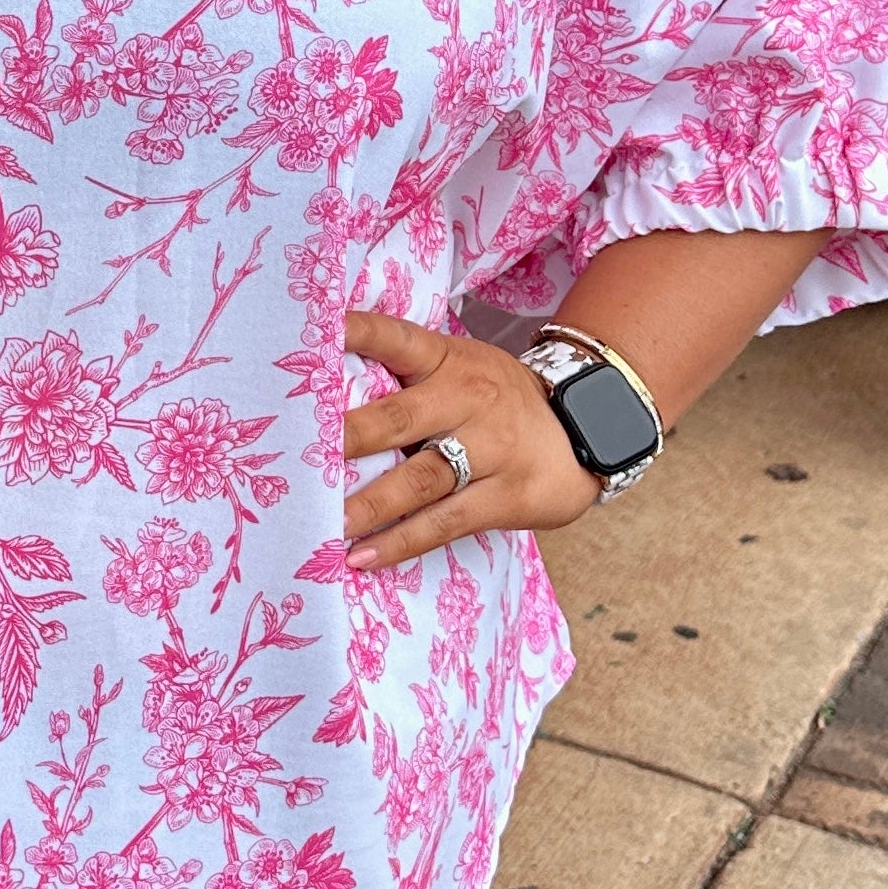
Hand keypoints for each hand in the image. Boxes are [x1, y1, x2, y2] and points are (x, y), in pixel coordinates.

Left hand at [339, 309, 600, 570]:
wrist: (589, 429)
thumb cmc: (498, 399)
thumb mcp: (462, 367)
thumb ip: (408, 376)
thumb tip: (324, 390)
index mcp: (448, 359)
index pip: (395, 338)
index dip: (355, 332)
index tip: (315, 333)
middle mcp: (468, 398)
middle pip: (397, 417)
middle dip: (346, 438)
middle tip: (298, 457)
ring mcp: (491, 449)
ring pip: (420, 478)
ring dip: (368, 504)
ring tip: (322, 522)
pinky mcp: (507, 496)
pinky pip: (445, 523)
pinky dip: (400, 542)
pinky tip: (361, 556)